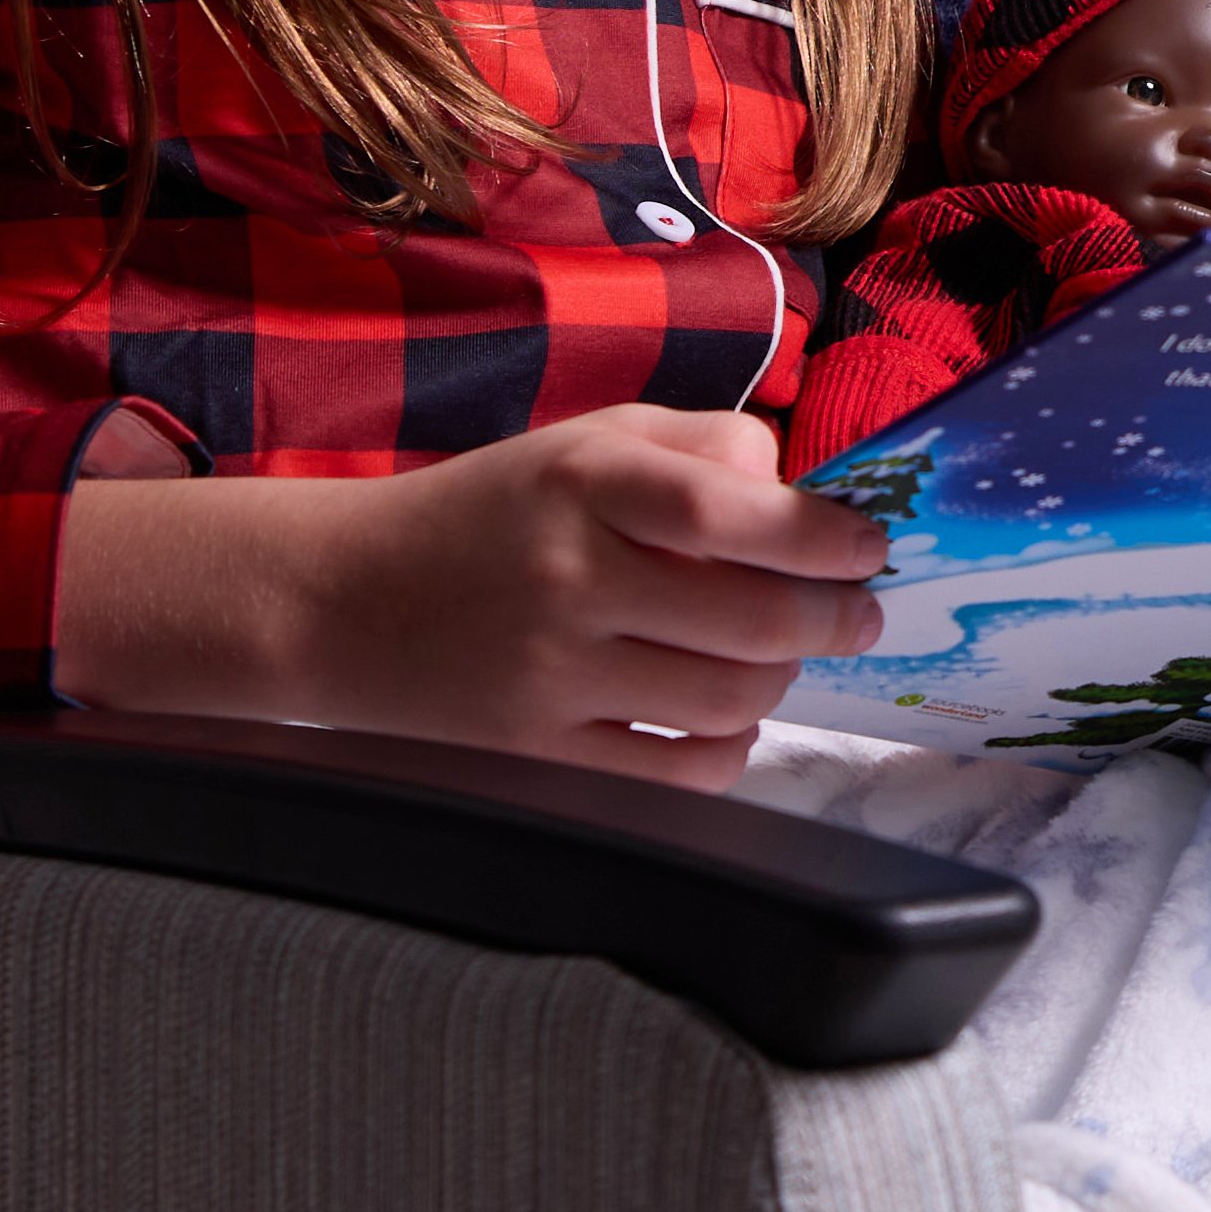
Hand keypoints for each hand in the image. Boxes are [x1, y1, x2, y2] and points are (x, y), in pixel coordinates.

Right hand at [51, 405, 889, 780]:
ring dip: (785, 679)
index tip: (869, 546)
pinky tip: (727, 715)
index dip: (823, 536)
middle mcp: (571, 580)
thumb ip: (702, 447)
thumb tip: (801, 493)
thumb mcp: (587, 441)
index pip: (731, 513)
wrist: (341, 600)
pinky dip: (729, 748)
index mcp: (586, 485)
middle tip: (858, 610)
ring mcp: (553, 675)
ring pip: (726, 700)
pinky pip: (676, 771)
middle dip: (833, 618)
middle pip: (751, 620)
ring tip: (786, 654)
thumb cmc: (490, 511)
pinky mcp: (539, 750)